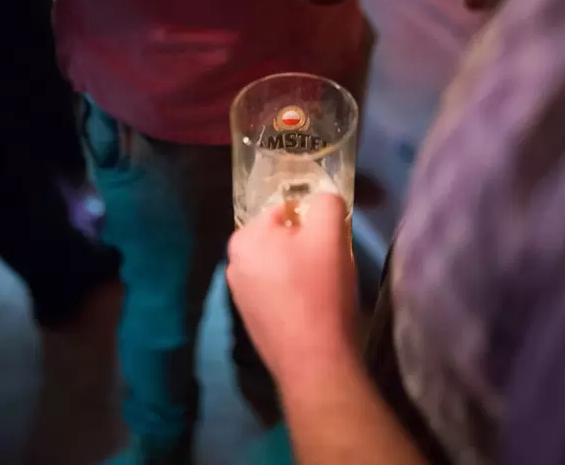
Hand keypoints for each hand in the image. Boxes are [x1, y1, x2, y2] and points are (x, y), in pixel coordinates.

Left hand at [227, 194, 356, 386]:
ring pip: (280, 264)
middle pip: (281, 237)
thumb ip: (327, 202)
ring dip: (301, 269)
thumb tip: (323, 202)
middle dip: (305, 245)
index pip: (285, 209)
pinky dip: (294, 293)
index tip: (328, 242)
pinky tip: (312, 308)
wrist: (316, 363)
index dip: (311, 222)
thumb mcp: (330, 233)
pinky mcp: (252, 320)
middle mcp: (234, 263)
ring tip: (322, 289)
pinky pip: (278, 290)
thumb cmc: (320, 292)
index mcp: (244, 237)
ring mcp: (240, 294)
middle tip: (327, 264)